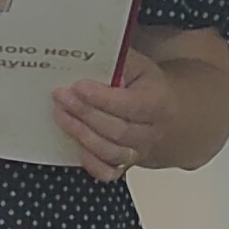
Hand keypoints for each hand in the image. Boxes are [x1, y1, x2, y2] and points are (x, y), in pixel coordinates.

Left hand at [53, 49, 171, 181]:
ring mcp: (139, 152)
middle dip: (85, 113)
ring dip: (81, 134)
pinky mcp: (126, 166)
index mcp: (158, 103)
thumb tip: (91, 56)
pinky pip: (108, 172)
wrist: (168, 116)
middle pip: (117, 130)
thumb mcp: (139, 66)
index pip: (131, 105)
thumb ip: (119, 61)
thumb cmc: (147, 87)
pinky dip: (90, 162)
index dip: (103, 98)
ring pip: (110, 151)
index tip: (78, 86)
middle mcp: (151, 132)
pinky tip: (75, 144)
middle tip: (61, 97)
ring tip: (60, 114)